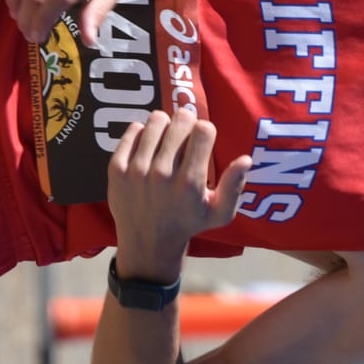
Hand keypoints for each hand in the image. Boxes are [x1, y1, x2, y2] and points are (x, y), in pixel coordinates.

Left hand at [106, 105, 251, 277]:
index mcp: (189, 182)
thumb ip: (234, 186)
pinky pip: (133, 131)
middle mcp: (161, 174)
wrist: (148, 244)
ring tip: (167, 139)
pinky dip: (142, 133)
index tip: (203, 140)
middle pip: (180, 120)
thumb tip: (246, 159)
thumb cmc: (188, 224)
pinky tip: (149, 145)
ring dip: (165, 125)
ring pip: (156, 121)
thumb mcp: (219, 213)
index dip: (206, 130)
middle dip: (187, 123)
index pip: (203, 130)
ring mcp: (136, 170)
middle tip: (185, 137)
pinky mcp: (116, 169)